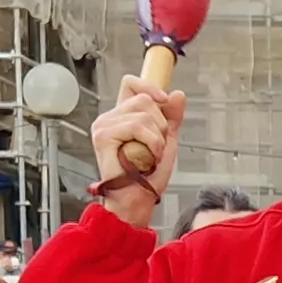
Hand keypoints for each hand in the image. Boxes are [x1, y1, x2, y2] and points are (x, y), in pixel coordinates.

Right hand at [87, 82, 187, 220]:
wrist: (139, 198)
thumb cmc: (148, 175)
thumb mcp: (166, 139)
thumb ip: (171, 116)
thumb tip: (178, 94)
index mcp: (122, 116)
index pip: (131, 84)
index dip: (150, 87)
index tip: (165, 100)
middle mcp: (110, 118)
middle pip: (143, 98)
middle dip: (160, 123)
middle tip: (156, 146)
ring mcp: (104, 125)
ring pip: (143, 113)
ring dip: (157, 137)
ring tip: (151, 155)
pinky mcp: (103, 135)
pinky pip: (136, 126)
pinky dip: (151, 143)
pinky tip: (148, 157)